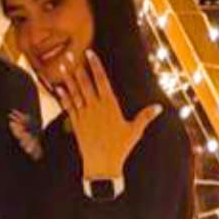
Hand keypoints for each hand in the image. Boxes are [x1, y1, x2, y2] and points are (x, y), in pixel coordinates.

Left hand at [56, 48, 160, 181]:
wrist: (102, 166)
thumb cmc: (120, 149)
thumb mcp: (134, 132)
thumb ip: (145, 117)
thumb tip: (159, 108)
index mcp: (110, 106)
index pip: (102, 80)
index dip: (95, 65)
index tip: (89, 53)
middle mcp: (95, 107)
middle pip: (85, 83)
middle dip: (78, 67)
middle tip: (70, 53)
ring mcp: (84, 115)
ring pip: (75, 93)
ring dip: (68, 78)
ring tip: (62, 65)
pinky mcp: (77, 125)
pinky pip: (69, 107)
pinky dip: (63, 96)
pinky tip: (58, 87)